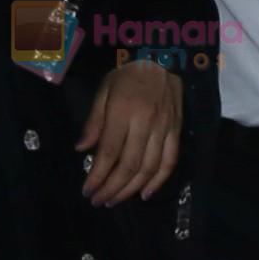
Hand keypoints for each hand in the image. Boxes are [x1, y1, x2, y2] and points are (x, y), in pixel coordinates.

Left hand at [79, 58, 182, 206]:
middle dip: (112, 188)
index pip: (109, 152)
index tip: (87, 190)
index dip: (98, 176)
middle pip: (129, 165)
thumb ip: (94, 121)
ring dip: (131, 189)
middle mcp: (145, 122)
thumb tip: (82, 150)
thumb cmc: (128, 74)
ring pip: (149, 168)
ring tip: (115, 200)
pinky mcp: (176, 131)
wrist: (164, 59)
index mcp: (123, 111)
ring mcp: (164, 128)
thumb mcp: (104, 90)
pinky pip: (170, 161)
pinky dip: (158, 181)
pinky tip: (144, 194)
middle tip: (99, 201)